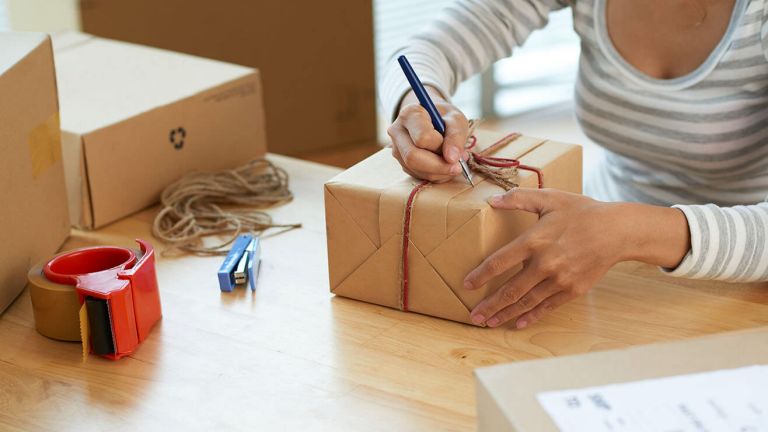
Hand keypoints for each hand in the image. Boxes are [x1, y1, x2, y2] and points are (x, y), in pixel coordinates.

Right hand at [387, 87, 468, 181]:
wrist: (433, 120)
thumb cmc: (445, 118)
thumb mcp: (456, 119)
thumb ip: (456, 136)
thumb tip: (451, 158)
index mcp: (409, 115)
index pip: (421, 138)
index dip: (440, 147)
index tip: (455, 150)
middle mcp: (397, 132)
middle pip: (412, 156)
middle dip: (438, 166)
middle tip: (458, 167)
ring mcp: (397, 149)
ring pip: (415, 169)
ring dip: (439, 172)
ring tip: (454, 164)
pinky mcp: (402, 162)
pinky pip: (418, 174)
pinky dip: (435, 175)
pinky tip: (444, 165)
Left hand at [464, 188, 690, 328]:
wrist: (617, 231)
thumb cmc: (582, 212)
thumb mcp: (550, 198)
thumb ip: (519, 198)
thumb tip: (492, 199)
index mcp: (535, 240)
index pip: (499, 262)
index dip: (481, 275)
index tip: (466, 285)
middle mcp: (545, 263)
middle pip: (510, 289)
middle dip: (489, 305)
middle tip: (472, 315)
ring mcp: (559, 280)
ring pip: (526, 302)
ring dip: (505, 314)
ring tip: (488, 322)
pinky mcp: (572, 290)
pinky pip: (547, 307)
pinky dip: (531, 316)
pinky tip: (518, 323)